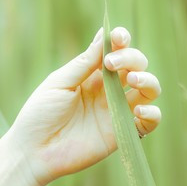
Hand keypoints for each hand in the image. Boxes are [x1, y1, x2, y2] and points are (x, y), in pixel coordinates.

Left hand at [3, 27, 161, 185]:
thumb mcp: (59, 83)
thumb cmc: (39, 114)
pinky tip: (139, 110)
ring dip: (148, 80)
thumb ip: (84, 62)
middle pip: (136, 66)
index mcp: (92, 75)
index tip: (119, 38)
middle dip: (132, 58)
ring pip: (149, 90)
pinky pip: (150, 122)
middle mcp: (108, 91)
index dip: (122, 41)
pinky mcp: (121, 134)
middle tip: (113, 64)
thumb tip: (104, 33)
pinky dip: (153, 113)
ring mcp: (116, 112)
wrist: (33, 152)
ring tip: (133, 81)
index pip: (116, 52)